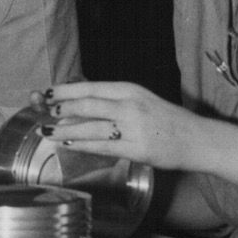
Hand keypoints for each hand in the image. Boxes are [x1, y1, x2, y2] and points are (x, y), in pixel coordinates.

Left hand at [42, 81, 213, 173]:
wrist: (195, 139)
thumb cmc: (165, 119)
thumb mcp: (140, 100)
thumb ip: (113, 100)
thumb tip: (78, 104)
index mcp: (130, 90)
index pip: (91, 88)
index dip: (66, 90)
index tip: (46, 92)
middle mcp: (130, 106)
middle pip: (87, 105)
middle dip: (61, 108)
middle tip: (41, 111)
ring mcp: (133, 128)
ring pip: (91, 127)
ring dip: (66, 130)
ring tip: (47, 131)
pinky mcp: (136, 149)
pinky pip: (102, 146)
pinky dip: (82, 145)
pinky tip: (68, 143)